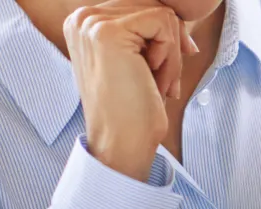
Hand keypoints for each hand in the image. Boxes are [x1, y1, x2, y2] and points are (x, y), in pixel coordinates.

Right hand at [64, 0, 200, 180]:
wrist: (122, 142)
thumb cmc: (133, 107)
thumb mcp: (139, 57)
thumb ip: (148, 30)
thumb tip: (179, 15)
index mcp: (84, 22)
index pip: (142, 7)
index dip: (166, 36)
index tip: (168, 68)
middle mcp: (82, 17)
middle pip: (153, 6)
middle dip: (170, 44)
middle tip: (164, 82)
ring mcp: (91, 23)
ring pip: (162, 15)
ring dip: (171, 53)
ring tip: (158, 83)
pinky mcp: (108, 32)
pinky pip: (164, 23)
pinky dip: (171, 56)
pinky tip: (155, 80)